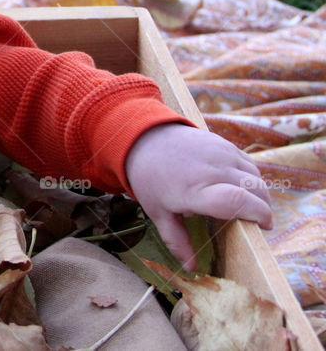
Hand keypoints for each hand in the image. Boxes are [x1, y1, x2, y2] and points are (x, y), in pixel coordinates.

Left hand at [125, 122, 272, 271]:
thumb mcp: (158, 214)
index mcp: (194, 191)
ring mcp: (220, 153)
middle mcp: (211, 170)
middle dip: (264, 208)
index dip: (257, 215)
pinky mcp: (224, 143)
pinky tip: (241, 187)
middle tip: (257, 222)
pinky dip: (252, 177)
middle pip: (254, 189)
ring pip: (256, 176)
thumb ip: (177, 242)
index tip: (263, 228)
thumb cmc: (150, 180)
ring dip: (260, 193)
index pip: (236, 202)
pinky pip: (249, 163)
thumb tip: (192, 269)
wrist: (144, 139)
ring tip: (250, 206)